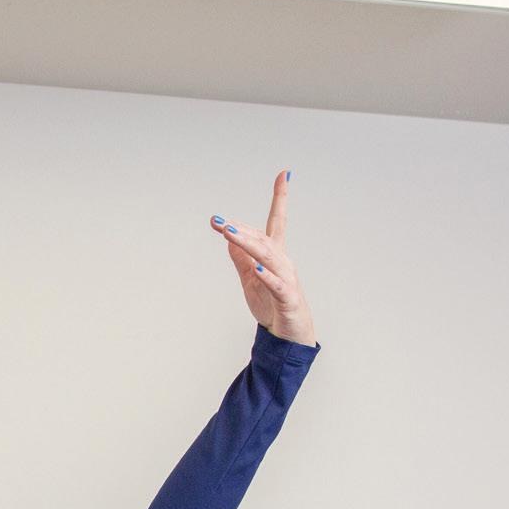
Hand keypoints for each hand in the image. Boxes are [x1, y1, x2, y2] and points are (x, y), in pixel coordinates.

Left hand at [211, 172, 315, 346]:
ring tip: (230, 235)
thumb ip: (241, 259)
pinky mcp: (288, 299)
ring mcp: (287, 280)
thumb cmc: (272, 306)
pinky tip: (257, 268)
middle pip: (264, 239)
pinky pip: (277, 285)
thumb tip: (229, 238)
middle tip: (218, 221)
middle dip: (241, 229)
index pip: (277, 221)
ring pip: (269, 258)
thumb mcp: (250, 280)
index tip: (284, 174)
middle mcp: (283, 262)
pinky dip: (267, 276)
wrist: (289, 335)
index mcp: (275, 255)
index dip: (281, 197)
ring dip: (249, 245)